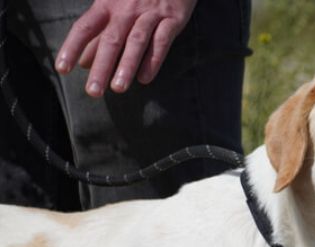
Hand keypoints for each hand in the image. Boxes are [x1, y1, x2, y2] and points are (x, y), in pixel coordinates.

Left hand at [55, 0, 197, 96]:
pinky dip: (153, 60)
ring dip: (126, 65)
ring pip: (136, 41)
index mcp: (107, 4)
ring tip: (118, 88)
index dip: (72, 47)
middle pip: (111, 39)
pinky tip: (145, 78)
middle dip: (101, 66)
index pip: (85, 27)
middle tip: (93, 92)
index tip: (62, 69)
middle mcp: (126, 9)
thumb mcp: (115, 6)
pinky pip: (162, 41)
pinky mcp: (172, 19)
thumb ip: (100, 34)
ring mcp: (150, 13)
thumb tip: (83, 62)